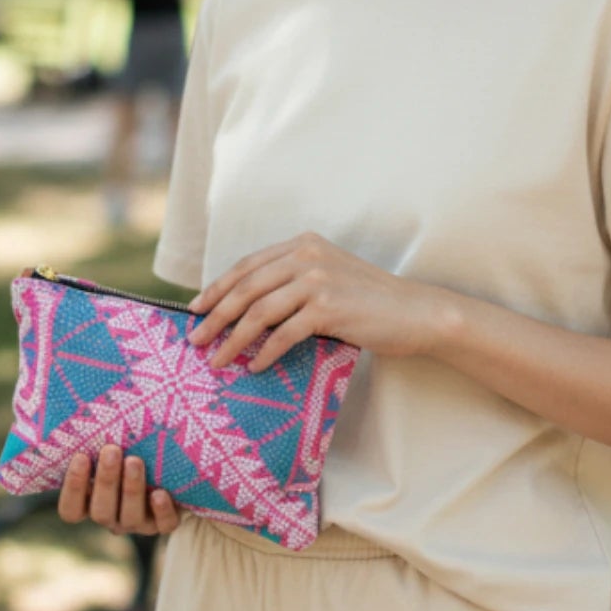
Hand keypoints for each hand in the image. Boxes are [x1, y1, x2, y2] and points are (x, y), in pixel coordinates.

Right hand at [57, 444, 181, 536]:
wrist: (177, 467)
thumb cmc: (134, 447)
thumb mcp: (115, 442)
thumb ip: (97, 432)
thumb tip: (76, 390)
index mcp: (92, 501)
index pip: (71, 510)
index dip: (73, 488)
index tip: (80, 456)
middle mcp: (113, 516)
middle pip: (101, 512)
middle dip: (105, 480)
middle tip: (111, 450)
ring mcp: (139, 522)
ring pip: (129, 518)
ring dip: (130, 489)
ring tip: (135, 460)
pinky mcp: (166, 523)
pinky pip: (164, 525)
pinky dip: (161, 511)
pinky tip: (160, 493)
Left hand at [186, 231, 442, 372]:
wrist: (415, 312)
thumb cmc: (370, 302)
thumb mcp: (328, 279)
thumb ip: (293, 283)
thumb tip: (246, 312)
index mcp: (302, 244)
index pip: (247, 265)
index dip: (217, 288)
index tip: (195, 309)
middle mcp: (307, 256)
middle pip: (245, 288)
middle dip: (215, 316)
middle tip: (196, 340)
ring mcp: (317, 281)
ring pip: (258, 312)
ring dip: (232, 340)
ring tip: (217, 361)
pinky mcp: (328, 308)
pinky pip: (284, 334)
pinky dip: (265, 352)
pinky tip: (254, 366)